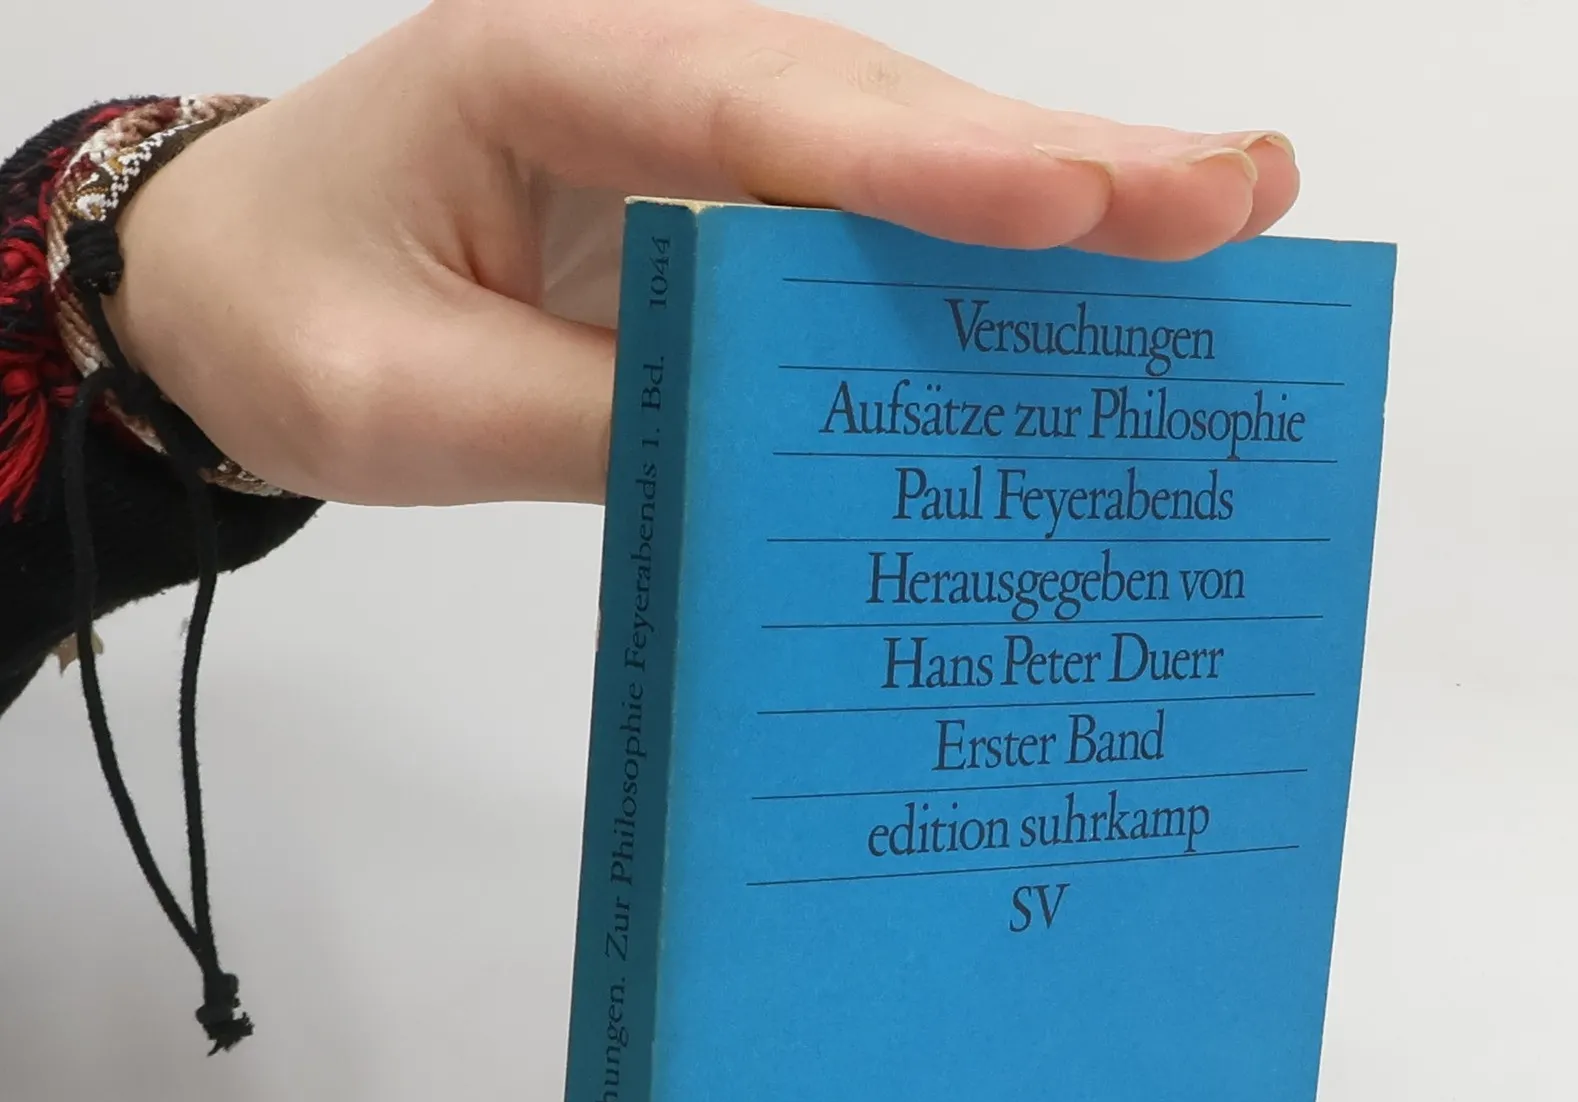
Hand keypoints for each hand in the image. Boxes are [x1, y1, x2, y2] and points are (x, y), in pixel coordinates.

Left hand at [107, 0, 1299, 506]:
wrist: (240, 282)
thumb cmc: (298, 316)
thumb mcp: (405, 403)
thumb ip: (593, 421)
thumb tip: (787, 465)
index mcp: (546, 67)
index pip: (756, 113)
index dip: (926, 168)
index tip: (1077, 209)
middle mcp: (652, 64)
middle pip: (878, 108)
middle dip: (1062, 163)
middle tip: (1240, 195)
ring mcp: (704, 124)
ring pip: (905, 147)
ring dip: (1065, 191)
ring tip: (1230, 212)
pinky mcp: (733, 195)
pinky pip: (876, 215)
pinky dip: (993, 249)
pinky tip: (1109, 262)